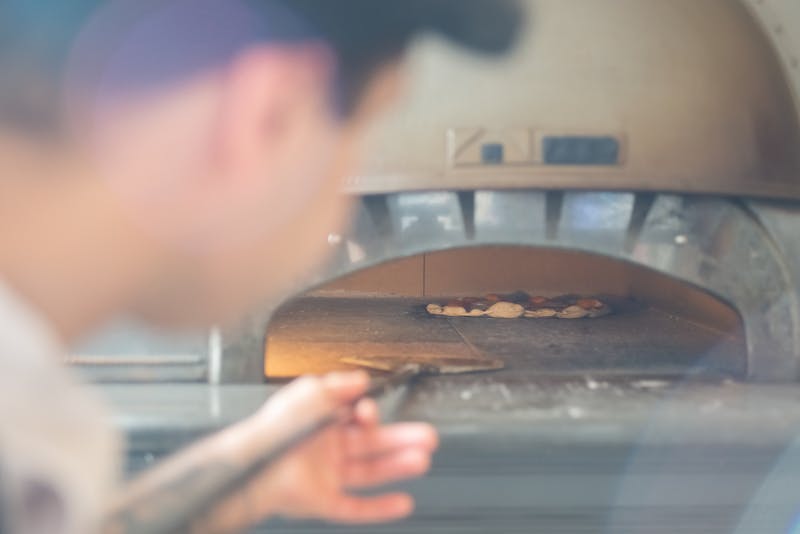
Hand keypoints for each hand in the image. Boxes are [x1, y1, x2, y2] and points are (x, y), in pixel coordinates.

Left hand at [207, 371, 437, 530]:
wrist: (255, 464)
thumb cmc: (275, 428)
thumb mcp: (309, 391)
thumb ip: (339, 385)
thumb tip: (361, 379)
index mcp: (321, 420)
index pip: (356, 415)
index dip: (369, 412)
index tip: (373, 409)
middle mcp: (325, 447)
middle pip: (372, 443)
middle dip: (401, 438)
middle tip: (426, 435)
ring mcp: (325, 475)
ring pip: (370, 472)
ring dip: (398, 465)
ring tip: (423, 458)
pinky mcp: (323, 500)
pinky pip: (356, 506)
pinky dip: (380, 507)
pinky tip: (402, 501)